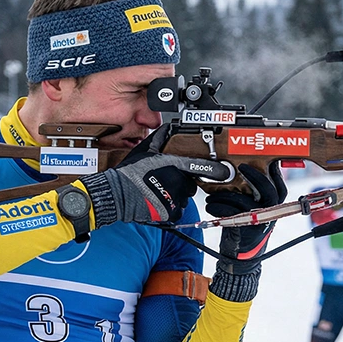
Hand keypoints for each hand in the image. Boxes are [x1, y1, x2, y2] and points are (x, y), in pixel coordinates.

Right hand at [81, 128, 229, 226]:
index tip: (225, 171)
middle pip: (191, 184)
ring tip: (160, 190)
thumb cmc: (129, 173)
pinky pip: (176, 210)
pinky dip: (170, 207)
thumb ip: (158, 138)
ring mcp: (174, 199)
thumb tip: (167, 128)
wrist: (117, 195)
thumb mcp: (144, 151)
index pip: (201, 167)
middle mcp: (176, 183)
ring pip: (184, 198)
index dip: (215, 170)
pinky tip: (158, 200)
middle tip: (168, 180)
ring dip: (176, 195)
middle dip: (184, 182)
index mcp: (173, 166)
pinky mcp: (169, 213)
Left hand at [204, 162, 286, 276]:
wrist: (240, 256)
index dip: (274, 173)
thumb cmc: (245, 228)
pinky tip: (210, 206)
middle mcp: (270, 213)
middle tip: (241, 166)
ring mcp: (259, 221)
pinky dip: (217, 206)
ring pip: (242, 200)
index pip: (280, 187)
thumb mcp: (254, 211)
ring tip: (211, 197)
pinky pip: (230, 211)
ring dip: (222, 195)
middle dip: (254, 175)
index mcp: (274, 207)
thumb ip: (254, 196)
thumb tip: (241, 173)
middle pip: (267, 189)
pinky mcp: (246, 228)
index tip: (261, 161)